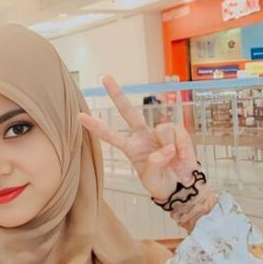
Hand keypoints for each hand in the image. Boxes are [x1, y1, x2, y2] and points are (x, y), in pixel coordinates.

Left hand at [78, 75, 198, 200]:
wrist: (182, 186)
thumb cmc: (163, 183)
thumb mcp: (152, 179)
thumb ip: (155, 164)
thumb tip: (165, 149)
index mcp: (131, 148)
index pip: (111, 135)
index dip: (96, 126)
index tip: (79, 116)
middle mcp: (143, 136)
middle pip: (128, 111)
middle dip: (116, 94)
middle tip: (104, 77)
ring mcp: (159, 132)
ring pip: (162, 129)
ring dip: (169, 147)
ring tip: (174, 161)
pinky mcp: (177, 132)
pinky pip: (178, 133)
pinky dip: (183, 148)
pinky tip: (183, 159)